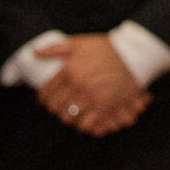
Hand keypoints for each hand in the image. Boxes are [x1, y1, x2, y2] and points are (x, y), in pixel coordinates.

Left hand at [35, 35, 150, 135]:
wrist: (134, 55)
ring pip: (70, 118)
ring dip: (68, 118)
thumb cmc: (106, 48)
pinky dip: (84, 125)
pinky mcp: (107, 107)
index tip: (45, 99)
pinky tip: (84, 120)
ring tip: (70, 114)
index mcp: (69, 72)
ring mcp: (93, 98)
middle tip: (58, 107)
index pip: (47, 92)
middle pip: (56, 107)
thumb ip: (55, 48)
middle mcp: (79, 87)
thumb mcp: (79, 43)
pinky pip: (88, 125)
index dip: (43, 98)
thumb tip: (35, 52)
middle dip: (54, 109)